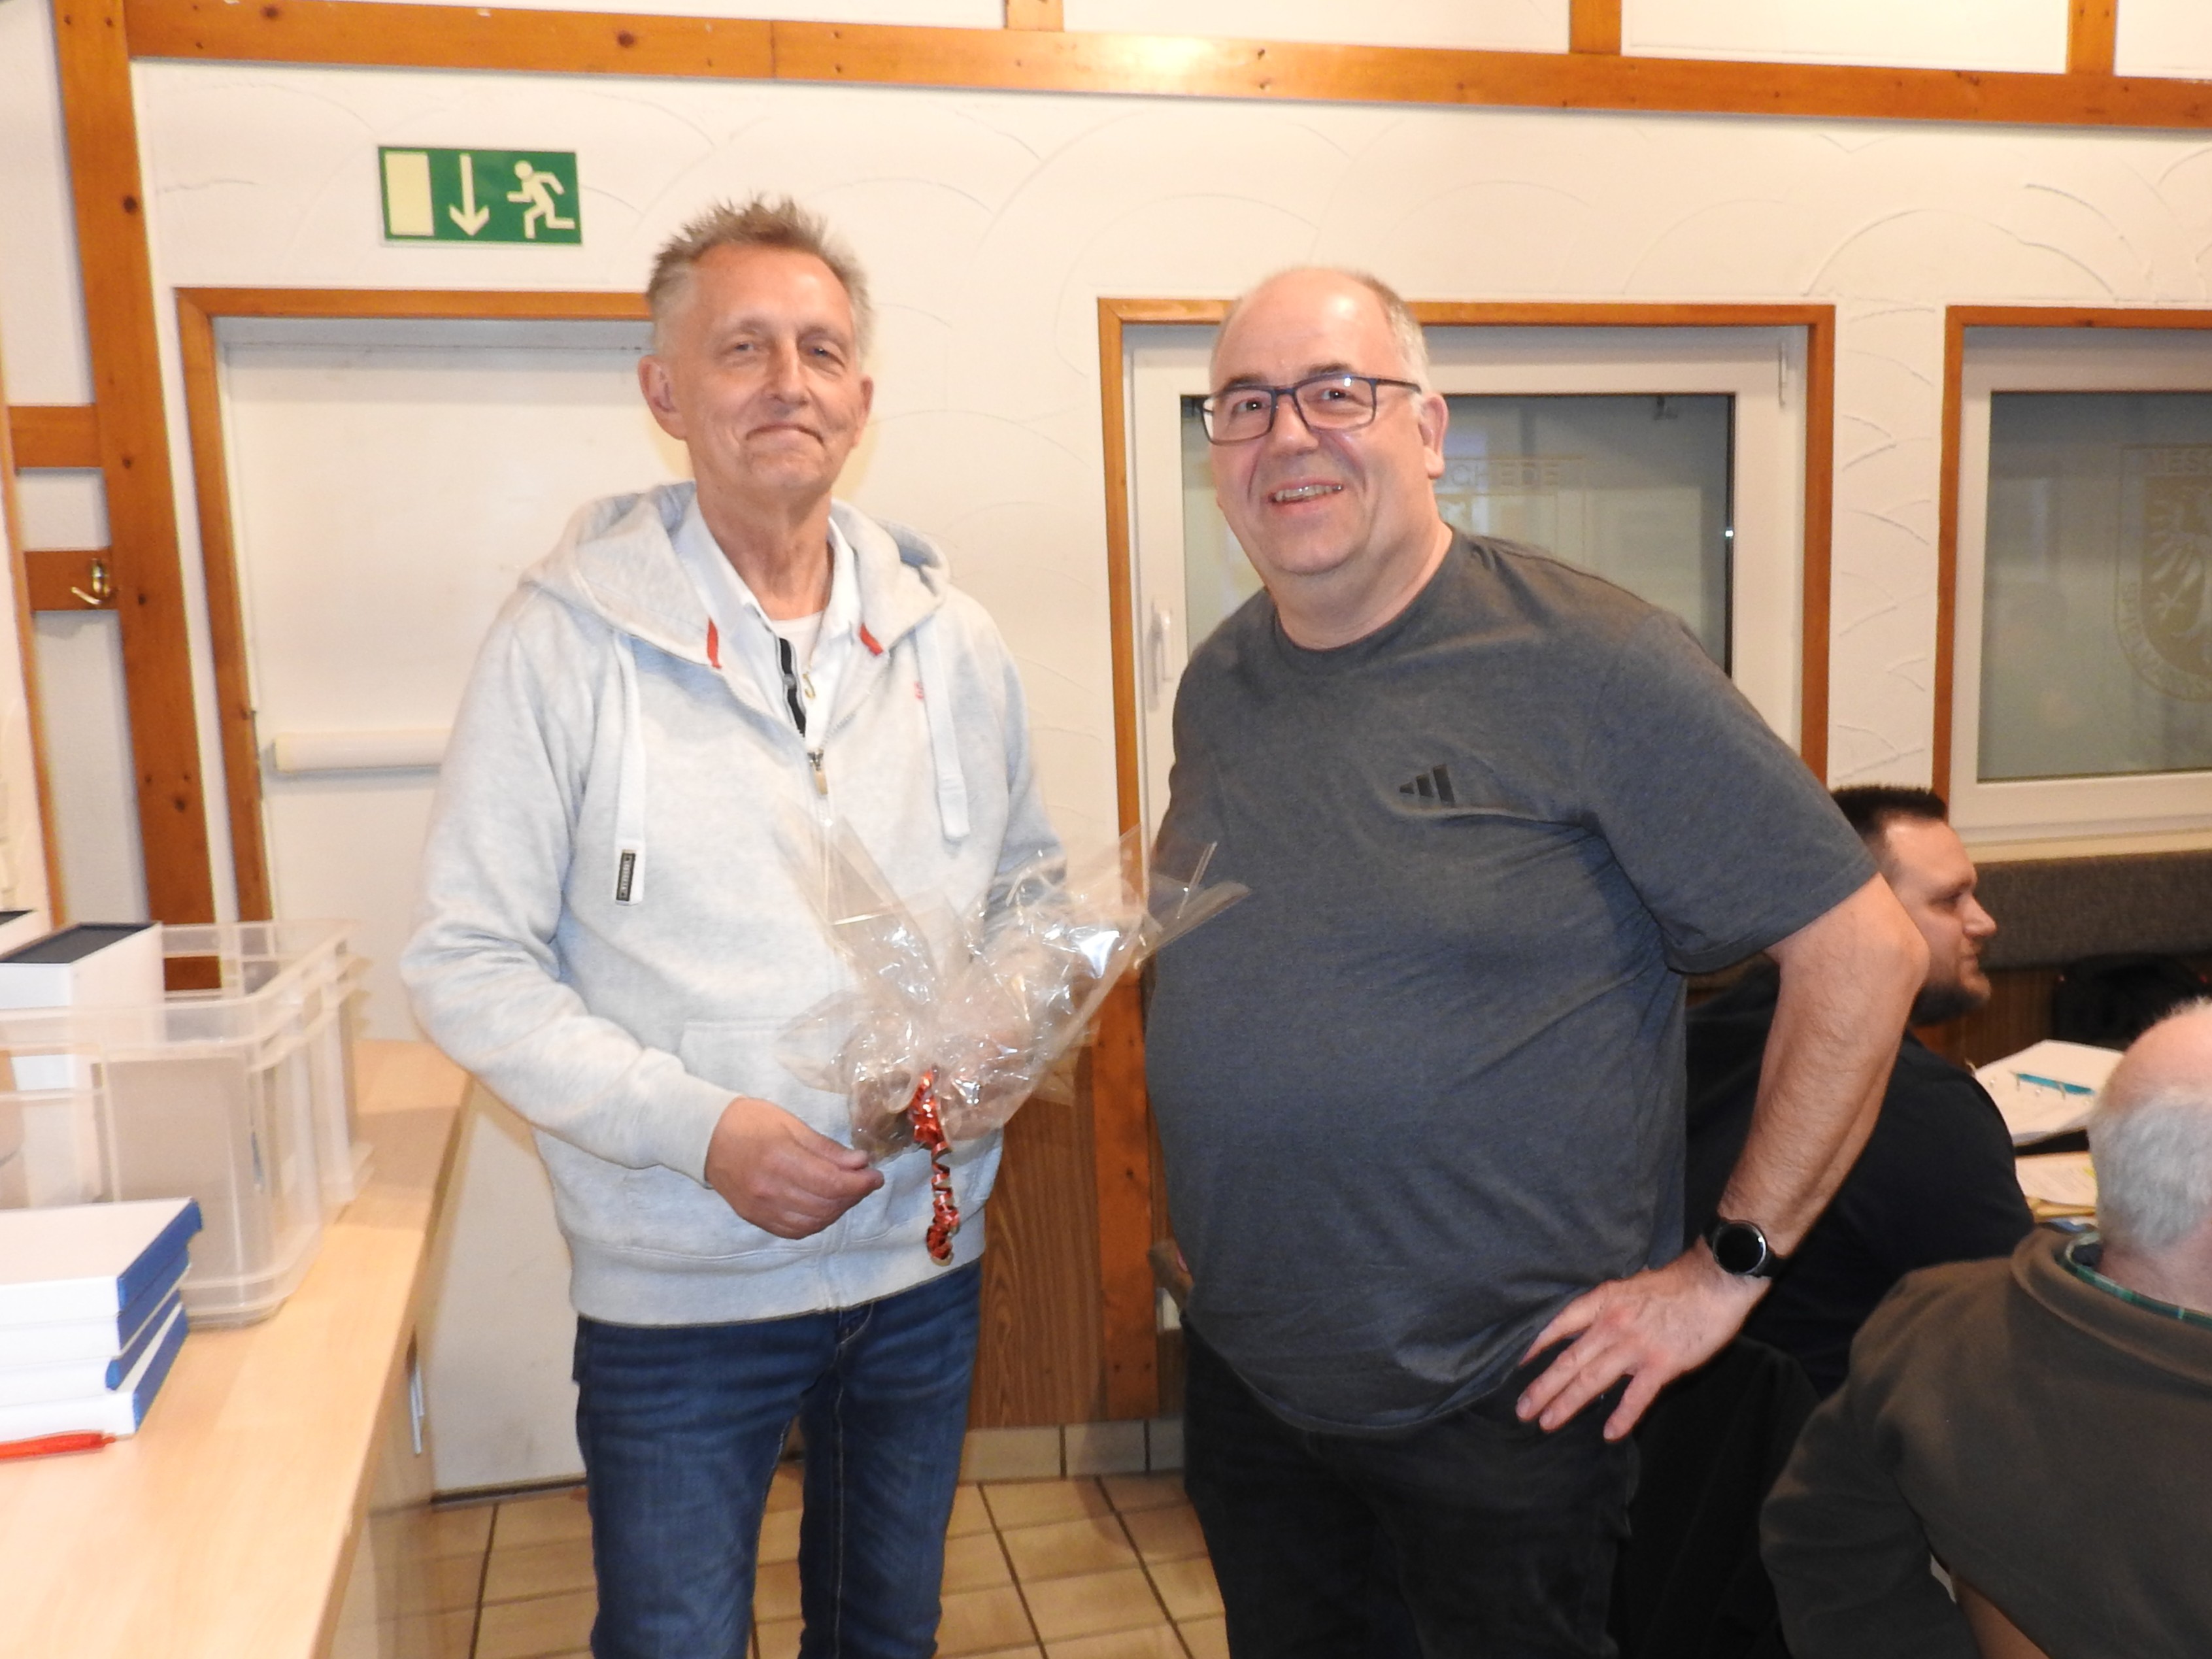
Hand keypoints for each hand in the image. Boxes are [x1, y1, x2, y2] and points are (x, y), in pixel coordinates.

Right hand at [703, 1095, 882, 1238]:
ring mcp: (761, 1208)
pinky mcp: (755, 1218)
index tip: (876, 1176)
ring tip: (847, 1193)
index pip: (832, 1184)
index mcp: (780, 1160)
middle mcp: (770, 1190)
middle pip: (826, 1205)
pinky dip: (816, 1223)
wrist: (706, 1137)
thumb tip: (860, 1163)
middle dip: (853, 1195)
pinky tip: (825, 1208)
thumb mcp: (791, 1123)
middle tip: (865, 1181)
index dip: (861, 1184)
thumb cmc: (750, 1121)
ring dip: (838, 1210)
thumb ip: (826, 1148)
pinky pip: (794, 1231)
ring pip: (814, 1222)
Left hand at [1515, 1245, 1762, 1440]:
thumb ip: (1606, 1309)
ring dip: (1567, 1403)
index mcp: (1603, 1302)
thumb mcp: (1627, 1287)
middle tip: (1521, 1410)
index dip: (1536, 1347)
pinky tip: (1609, 1433)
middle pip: (1569, 1360)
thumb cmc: (1673, 1284)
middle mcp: (1612, 1325)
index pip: (1558, 1325)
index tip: (1518, 1366)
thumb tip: (1585, 1328)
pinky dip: (1623, 1416)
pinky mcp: (1662, 1364)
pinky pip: (1637, 1396)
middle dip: (1542, 1387)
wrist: (1714, 1281)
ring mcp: (1636, 1346)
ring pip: (1592, 1379)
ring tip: (1546, 1422)